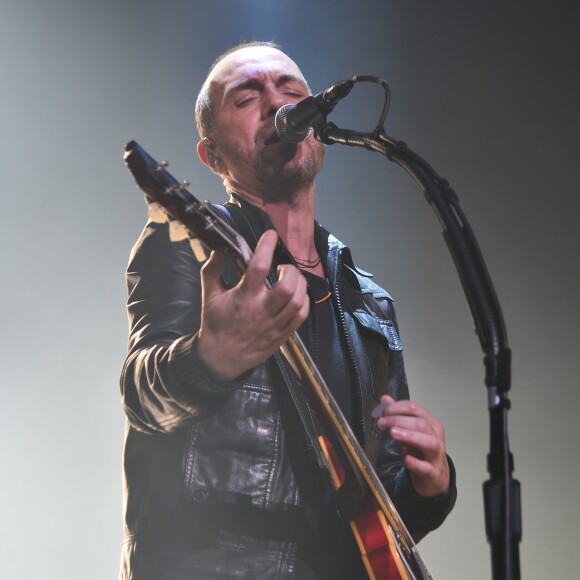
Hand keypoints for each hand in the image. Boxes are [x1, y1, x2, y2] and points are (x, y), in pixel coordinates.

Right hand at [197, 230, 308, 380]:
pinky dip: (304, 302)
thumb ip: (211, 272)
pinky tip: (296, 296)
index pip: (258, 268)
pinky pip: (301, 316)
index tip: (270, 235)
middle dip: (289, 271)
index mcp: (243, 298)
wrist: (221, 359)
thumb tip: (217, 251)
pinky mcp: (282, 335)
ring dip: (299, 284)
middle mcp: (261, 311)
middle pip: (287, 287)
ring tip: (290, 279)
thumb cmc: (216, 325)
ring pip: (298, 301)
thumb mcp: (209, 297)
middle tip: (282, 268)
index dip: (266, 247)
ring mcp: (274, 324)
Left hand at [375, 395, 449, 496]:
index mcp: (430, 423)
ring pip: (428, 442)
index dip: (397, 407)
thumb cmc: (418, 451)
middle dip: (398, 420)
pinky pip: (426, 467)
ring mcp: (436, 455)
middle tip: (381, 423)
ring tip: (392, 433)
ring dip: (409, 435)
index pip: (415, 408)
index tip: (382, 411)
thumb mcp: (407, 431)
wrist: (433, 477)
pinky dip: (416, 463)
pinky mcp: (433, 472)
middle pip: (420, 423)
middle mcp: (436, 436)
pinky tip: (407, 460)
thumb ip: (396, 415)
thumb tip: (384, 399)